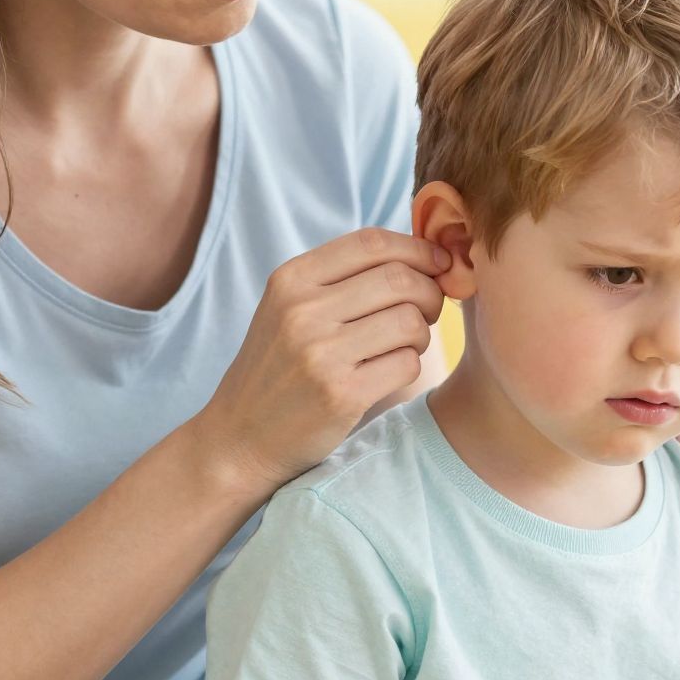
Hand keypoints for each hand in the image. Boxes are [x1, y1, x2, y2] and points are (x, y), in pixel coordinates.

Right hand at [204, 229, 450, 497]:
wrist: (240, 437)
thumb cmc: (279, 368)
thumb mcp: (290, 309)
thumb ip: (343, 278)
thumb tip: (424, 254)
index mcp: (290, 279)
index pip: (373, 242)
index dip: (418, 250)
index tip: (439, 265)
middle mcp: (302, 310)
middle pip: (400, 279)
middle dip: (430, 293)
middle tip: (428, 312)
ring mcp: (319, 353)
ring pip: (410, 321)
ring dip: (421, 334)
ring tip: (404, 346)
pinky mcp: (341, 394)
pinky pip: (407, 364)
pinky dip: (409, 367)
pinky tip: (388, 374)